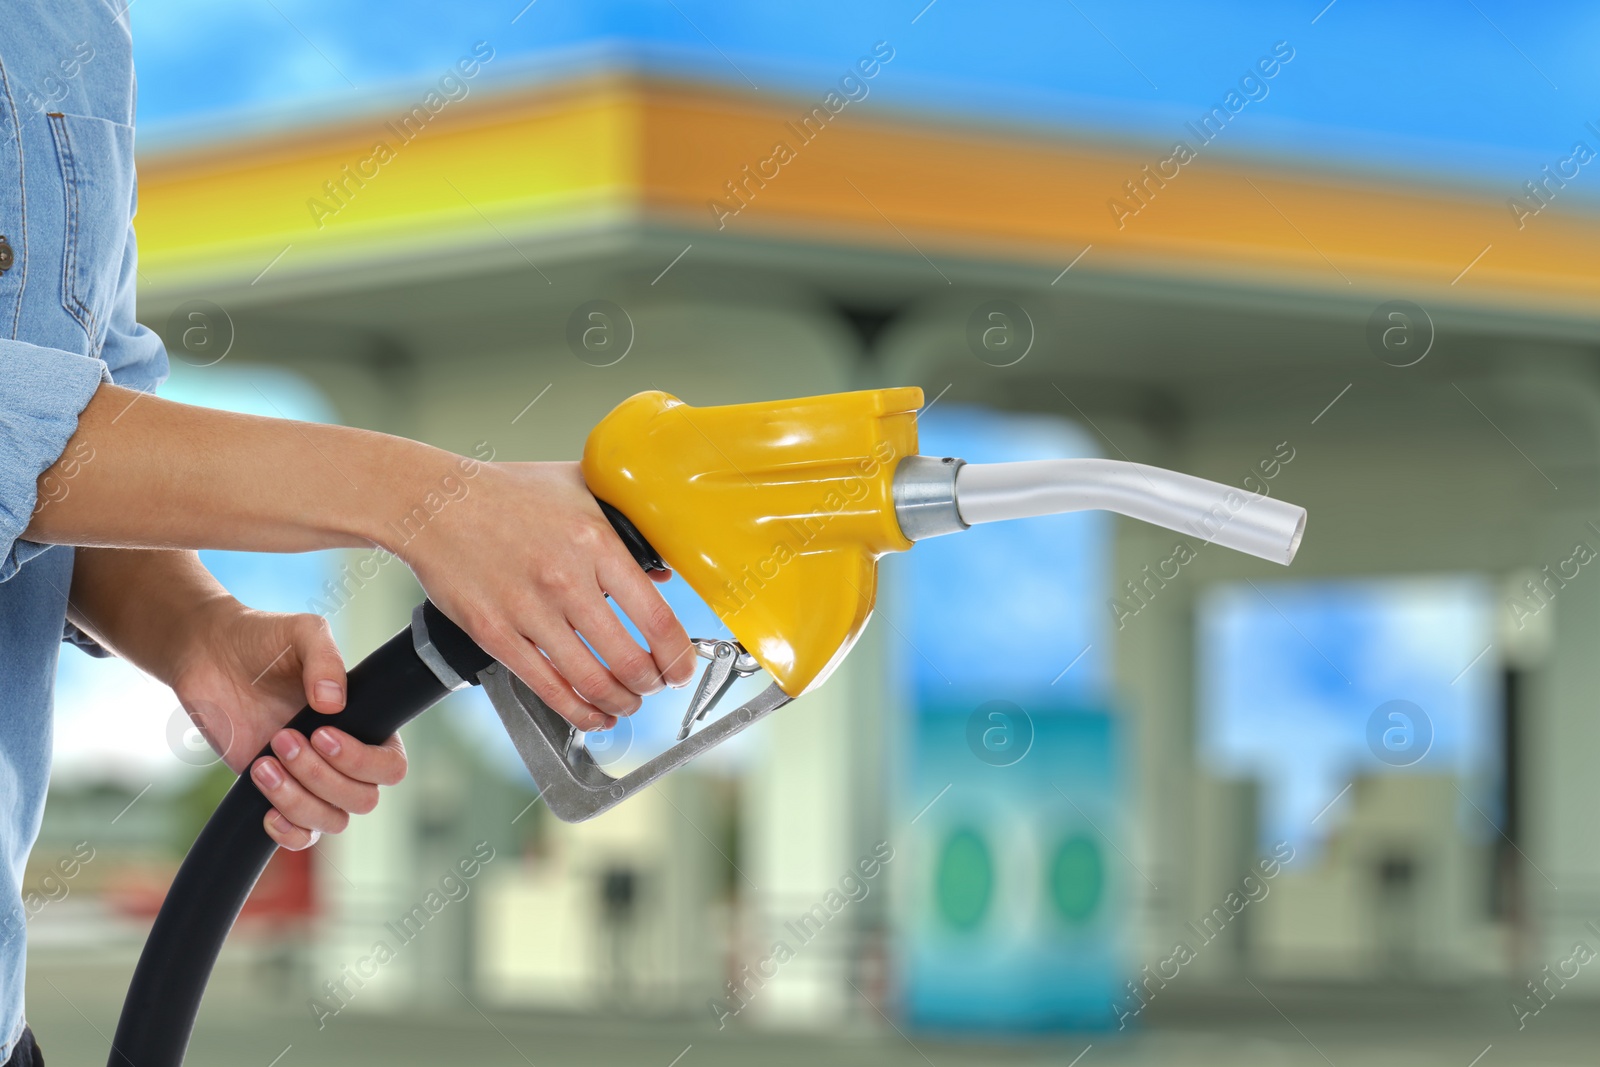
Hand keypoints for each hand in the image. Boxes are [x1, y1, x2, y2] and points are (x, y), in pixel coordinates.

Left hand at [168, 598, 405, 850]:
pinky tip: (266, 810)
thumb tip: (335, 703)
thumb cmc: (263, 639)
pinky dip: (288, 832)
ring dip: (298, 800)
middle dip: (320, 776)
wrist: (209, 654)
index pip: (390, 766)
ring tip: (262, 764)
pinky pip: (300, 836)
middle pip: (363, 799)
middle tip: (281, 737)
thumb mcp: (302, 632)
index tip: (321, 731)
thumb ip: (325, 659)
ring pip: (331, 820)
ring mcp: (310, 778)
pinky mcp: (274, 793)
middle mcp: (343, 756)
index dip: (360, 760)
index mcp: (365, 722)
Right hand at [400, 461, 696, 731]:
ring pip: (592, 682)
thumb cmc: (509, 493)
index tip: (682, 668)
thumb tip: (663, 569)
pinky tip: (593, 714)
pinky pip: (548, 688)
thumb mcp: (580, 488)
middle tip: (656, 686)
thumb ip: (626, 523)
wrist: (435, 503)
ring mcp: (529, 611)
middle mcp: (566, 581)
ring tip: (629, 702)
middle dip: (652, 685)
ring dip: (621, 703)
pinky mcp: (495, 634)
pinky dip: (579, 711)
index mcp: (596, 543)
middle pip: (629, 661)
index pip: (657, 619)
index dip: (678, 656)